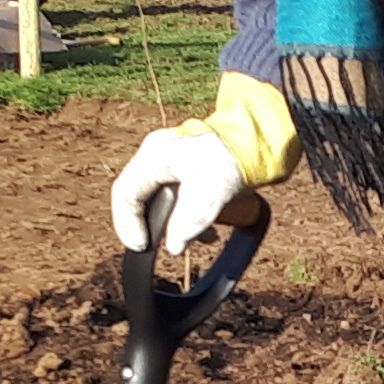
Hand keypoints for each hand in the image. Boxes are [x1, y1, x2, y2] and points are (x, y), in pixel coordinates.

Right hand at [112, 118, 247, 251]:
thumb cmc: (233, 158)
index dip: (127, 225)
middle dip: (149, 225)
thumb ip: (188, 221)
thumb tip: (174, 246)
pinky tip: (207, 228)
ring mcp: (173, 155)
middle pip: (139, 196)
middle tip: (155, 247)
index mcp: (154, 156)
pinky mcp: (190, 161)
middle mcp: (158, 152)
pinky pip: (176, 191)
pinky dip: (185, 212)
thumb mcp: (209, 195)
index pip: (125, 194)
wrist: (259, 136)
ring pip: (158, 195)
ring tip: (190, 240)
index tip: (142, 247)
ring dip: (169, 221)